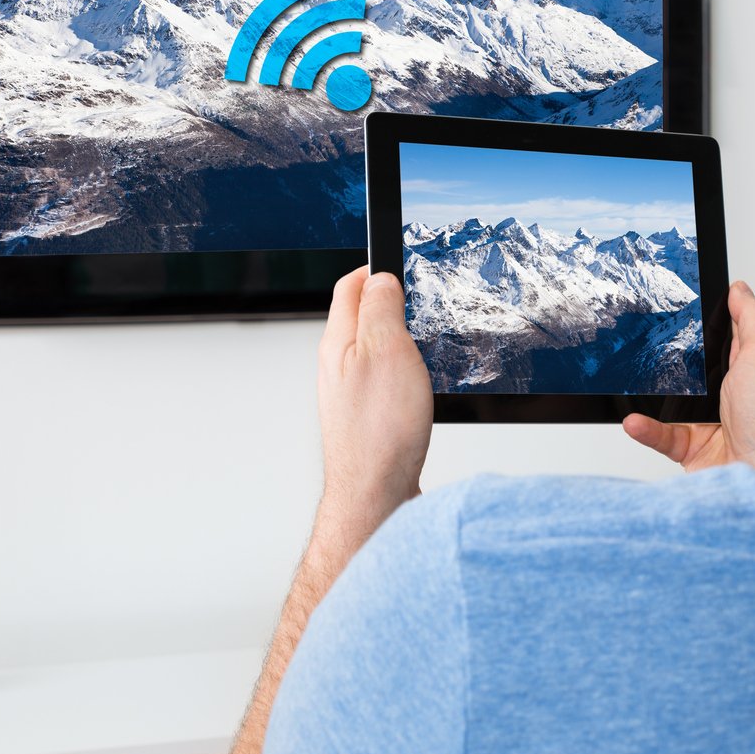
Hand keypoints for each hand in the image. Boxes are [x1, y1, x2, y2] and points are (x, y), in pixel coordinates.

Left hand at [314, 268, 432, 540]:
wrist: (375, 495)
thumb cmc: (379, 431)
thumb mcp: (387, 351)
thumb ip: (381, 308)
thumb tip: (380, 277)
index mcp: (338, 342)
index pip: (349, 287)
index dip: (373, 266)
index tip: (396, 258)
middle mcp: (337, 367)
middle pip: (357, 316)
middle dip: (384, 299)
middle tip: (412, 292)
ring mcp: (349, 395)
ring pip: (369, 350)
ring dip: (393, 335)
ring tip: (417, 331)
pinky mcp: (365, 419)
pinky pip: (381, 380)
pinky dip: (399, 369)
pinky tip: (417, 382)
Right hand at [624, 281, 754, 471]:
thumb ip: (753, 319)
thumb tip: (741, 290)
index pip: (736, 335)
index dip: (718, 318)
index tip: (690, 300)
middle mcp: (739, 396)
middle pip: (702, 365)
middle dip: (679, 355)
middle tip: (652, 338)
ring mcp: (715, 423)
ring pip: (675, 400)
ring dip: (654, 394)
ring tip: (633, 382)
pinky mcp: (694, 448)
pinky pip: (662, 433)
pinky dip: (646, 428)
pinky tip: (635, 421)